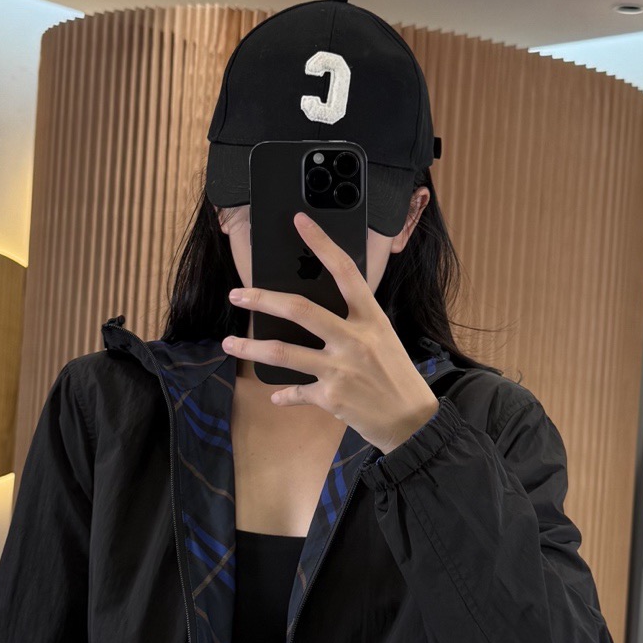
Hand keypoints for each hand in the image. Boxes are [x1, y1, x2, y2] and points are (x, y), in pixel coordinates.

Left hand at [223, 212, 439, 453]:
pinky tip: (275, 395)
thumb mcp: (383, 338)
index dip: (321, 243)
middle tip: (237, 295)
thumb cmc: (396, 376)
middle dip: (262, 300)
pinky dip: (283, 394)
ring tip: (230, 343)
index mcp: (371, 318)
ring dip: (251, 348)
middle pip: (299, 310)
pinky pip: (296, 391)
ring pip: (283, 353)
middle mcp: (354, 339)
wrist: (412, 420)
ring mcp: (340, 368)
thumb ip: (353, 321)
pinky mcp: (331, 397)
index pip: (345, 271)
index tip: (300, 222)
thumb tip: (313, 311)